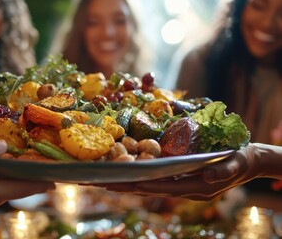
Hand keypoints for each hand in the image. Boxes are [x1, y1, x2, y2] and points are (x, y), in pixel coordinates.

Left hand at [101, 143, 263, 200]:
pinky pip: (155, 181)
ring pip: (149, 187)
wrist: (248, 162)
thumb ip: (221, 171)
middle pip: (149, 189)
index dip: (141, 185)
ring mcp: (181, 186)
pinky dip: (140, 179)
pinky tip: (127, 176)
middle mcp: (184, 189)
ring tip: (106, 181)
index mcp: (194, 188)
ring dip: (128, 184)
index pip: (162, 187)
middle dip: (126, 187)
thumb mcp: (235, 164)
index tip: (122, 183)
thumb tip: (207, 177)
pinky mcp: (180, 180)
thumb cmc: (241, 160)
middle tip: (101, 183)